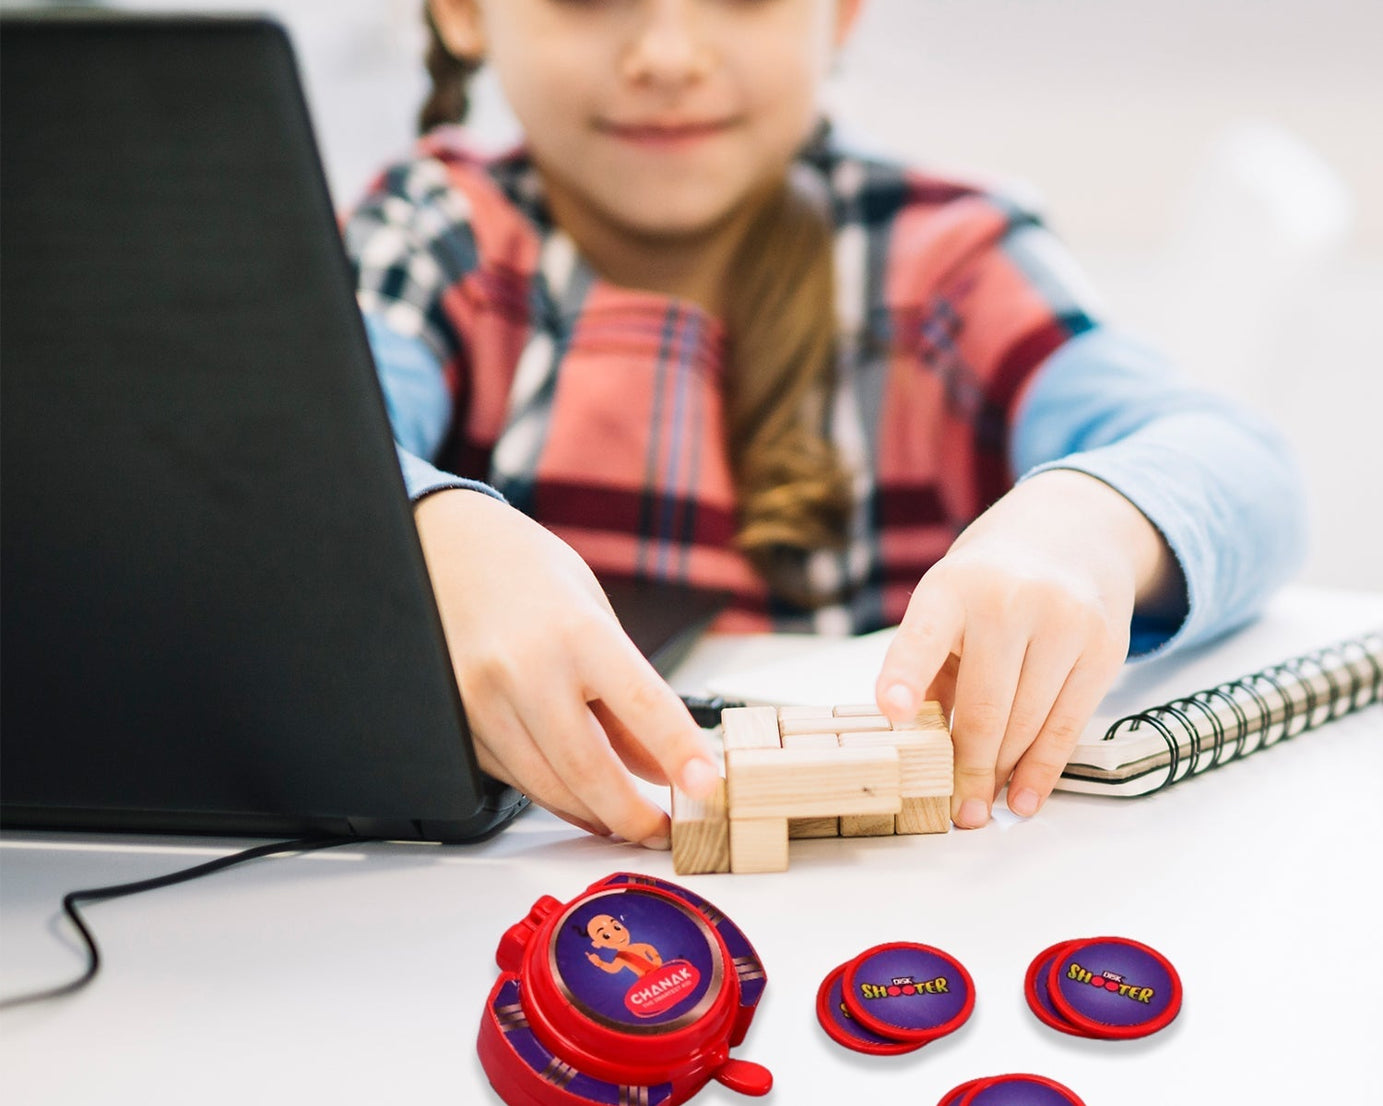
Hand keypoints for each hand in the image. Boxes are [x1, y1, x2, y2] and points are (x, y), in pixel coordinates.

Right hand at [413, 489, 719, 845]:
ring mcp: (483, 700)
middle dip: (634, 816)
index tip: (708, 788)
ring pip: (549, 787)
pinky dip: (554, 795)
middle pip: (589, 770)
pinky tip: (579, 797)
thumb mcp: (598, 616)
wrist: (446, 550)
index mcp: (576, 631)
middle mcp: (525, 668)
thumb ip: (630, 695)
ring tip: (628, 821)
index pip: (643, 706)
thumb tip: (662, 765)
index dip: (680, 755)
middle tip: (662, 831)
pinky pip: (514, 778)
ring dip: (595, 815)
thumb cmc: (530, 574)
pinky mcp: (459, 723)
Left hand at [875, 470, 1180, 826]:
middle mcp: (1010, 600)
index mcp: (953, 587)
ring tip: (982, 807)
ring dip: (1002, 774)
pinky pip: (1069, 724)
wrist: (1071, 535)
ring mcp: (1065, 621)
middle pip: (986, 706)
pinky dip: (1043, 769)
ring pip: (1029, 722)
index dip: (906, 675)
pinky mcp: (1105, 647)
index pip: (924, 636)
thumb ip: (928, 668)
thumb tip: (916, 742)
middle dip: (967, 768)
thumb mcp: (944, 606)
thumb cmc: (987, 584)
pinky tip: (1023, 798)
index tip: (894, 711)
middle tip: (955, 811)